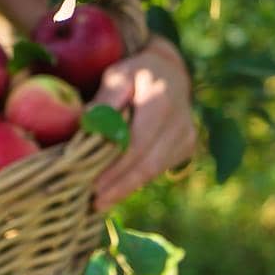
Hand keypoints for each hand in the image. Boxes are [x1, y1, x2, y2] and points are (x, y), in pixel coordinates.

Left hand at [92, 33, 197, 210]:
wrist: (170, 71)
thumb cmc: (135, 73)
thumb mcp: (117, 75)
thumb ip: (106, 98)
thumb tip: (87, 122)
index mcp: (160, 99)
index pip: (137, 143)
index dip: (115, 168)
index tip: (92, 184)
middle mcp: (179, 121)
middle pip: (147, 163)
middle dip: (119, 186)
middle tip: (93, 203)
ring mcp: (187, 135)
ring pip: (154, 170)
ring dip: (126, 188)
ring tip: (100, 201)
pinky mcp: (187, 146)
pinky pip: (159, 168)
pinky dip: (137, 180)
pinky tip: (116, 189)